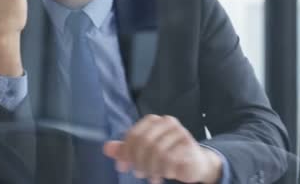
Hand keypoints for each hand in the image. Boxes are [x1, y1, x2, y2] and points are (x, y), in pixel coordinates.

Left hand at [103, 115, 222, 183]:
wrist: (193, 163)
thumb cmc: (166, 155)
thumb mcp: (142, 153)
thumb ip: (125, 150)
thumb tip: (106, 148)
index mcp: (153, 121)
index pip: (133, 135)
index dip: (125, 152)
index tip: (122, 167)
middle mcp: (167, 122)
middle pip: (145, 142)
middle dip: (139, 161)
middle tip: (138, 174)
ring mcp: (180, 131)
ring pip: (158, 151)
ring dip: (152, 168)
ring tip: (152, 177)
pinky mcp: (189, 144)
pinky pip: (171, 158)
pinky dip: (164, 170)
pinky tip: (164, 174)